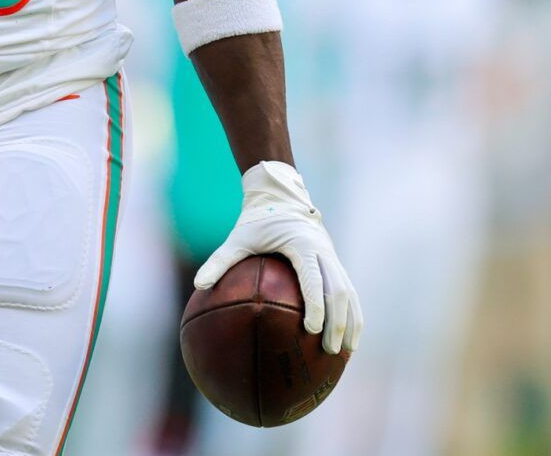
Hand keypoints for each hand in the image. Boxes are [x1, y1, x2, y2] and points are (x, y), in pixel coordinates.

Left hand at [195, 162, 362, 353]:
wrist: (282, 198)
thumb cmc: (257, 221)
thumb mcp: (237, 238)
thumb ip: (220, 260)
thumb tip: (198, 284)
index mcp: (302, 244)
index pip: (313, 278)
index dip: (315, 304)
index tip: (310, 329)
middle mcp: (322, 250)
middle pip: (339, 290)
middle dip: (337, 321)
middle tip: (328, 350)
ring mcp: (332, 256)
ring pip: (349, 292)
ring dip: (350, 322)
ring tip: (346, 352)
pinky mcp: (334, 262)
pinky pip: (348, 290)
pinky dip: (351, 314)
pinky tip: (347, 338)